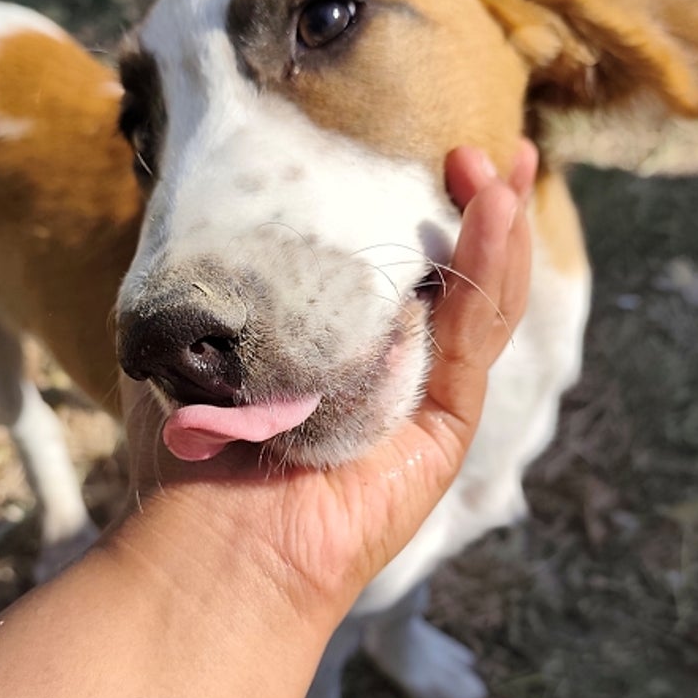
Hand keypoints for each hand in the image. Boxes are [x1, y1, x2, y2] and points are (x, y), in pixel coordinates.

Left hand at [115, 140, 537, 616]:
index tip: (422, 155)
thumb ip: (208, 280)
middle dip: (479, 212)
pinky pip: (476, 335)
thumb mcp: (189, 340)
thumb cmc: (191, 451)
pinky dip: (491, 270)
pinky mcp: (446, 427)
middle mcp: (391, 373)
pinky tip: (497, 211)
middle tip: (482, 153)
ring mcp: (424, 400)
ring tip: (508, 166)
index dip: (421, 214)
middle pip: (458, 281)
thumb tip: (191, 205)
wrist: (212, 543)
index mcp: (342, 352)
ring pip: (482, 302)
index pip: (401, 273)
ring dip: (498, 229)